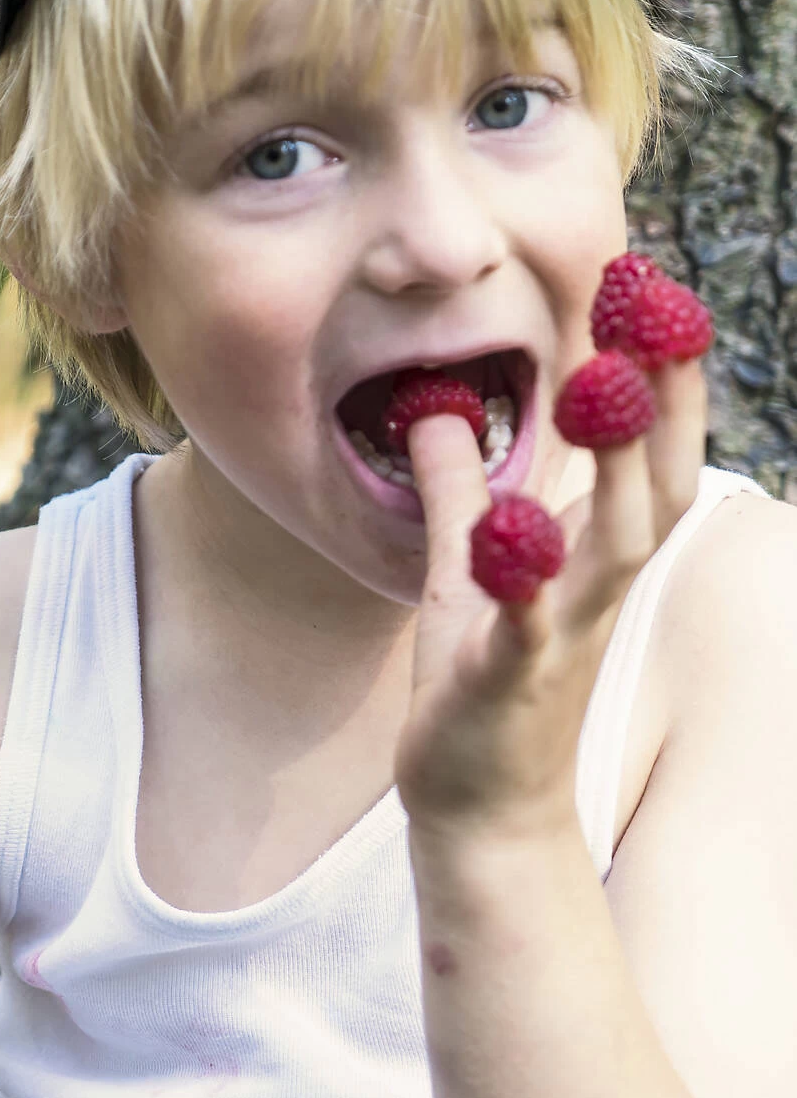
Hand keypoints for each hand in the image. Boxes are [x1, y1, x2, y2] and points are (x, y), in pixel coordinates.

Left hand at [392, 355, 706, 841]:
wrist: (481, 804)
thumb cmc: (482, 677)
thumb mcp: (463, 565)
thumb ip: (459, 489)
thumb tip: (438, 408)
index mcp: (590, 555)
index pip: (645, 457)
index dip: (658, 380)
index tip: (653, 293)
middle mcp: (594, 588)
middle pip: (654, 485)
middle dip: (659, 399)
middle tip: (657, 308)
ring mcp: (558, 634)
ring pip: (611, 547)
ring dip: (615, 467)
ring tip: (601, 385)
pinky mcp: (506, 680)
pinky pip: (525, 628)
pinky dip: (524, 584)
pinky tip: (512, 535)